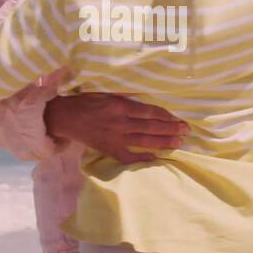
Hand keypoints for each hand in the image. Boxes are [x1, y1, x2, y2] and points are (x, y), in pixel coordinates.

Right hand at [44, 92, 188, 163]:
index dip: (166, 116)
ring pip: (144, 140)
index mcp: (120, 106)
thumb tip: (147, 100)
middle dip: (171, 129)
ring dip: (163, 142)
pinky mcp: (110, 149)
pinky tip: (156, 158)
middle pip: (151, 127)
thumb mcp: (107, 93)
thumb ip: (126, 98)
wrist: (66, 117)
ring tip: (179, 143)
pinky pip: (129, 156)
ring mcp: (116, 138)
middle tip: (186, 131)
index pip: (150, 112)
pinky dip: (143, 158)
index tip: (179, 119)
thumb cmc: (87, 102)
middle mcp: (121, 123)